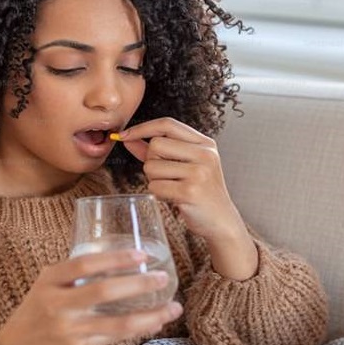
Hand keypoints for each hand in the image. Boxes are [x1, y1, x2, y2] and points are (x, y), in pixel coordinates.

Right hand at [0, 249, 182, 344]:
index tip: (140, 254)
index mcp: (50, 279)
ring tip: (172, 307)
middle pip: (104, 291)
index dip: (115, 258)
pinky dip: (139, 329)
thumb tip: (115, 256)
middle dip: (139, 284)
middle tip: (162, 277)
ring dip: (150, 314)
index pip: (85, 263)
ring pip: (117, 321)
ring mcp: (68, 328)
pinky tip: (154, 323)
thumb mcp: (47, 284)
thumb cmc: (37, 309)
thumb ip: (74, 272)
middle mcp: (58, 303)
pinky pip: (115, 337)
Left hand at [116, 117, 257, 278]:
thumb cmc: (199, 190)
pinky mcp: (190, 192)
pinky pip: (155, 186)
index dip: (142, 128)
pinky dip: (158, 194)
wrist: (220, 220)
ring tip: (172, 187)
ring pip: (151, 166)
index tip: (123, 136)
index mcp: (205, 143)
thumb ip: (154, 150)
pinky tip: (173, 198)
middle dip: (151, 162)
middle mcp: (205, 154)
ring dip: (154, 180)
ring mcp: (199, 173)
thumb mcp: (182, 165)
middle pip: (156, 145)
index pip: (167, 124)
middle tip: (167, 176)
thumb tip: (128, 138)